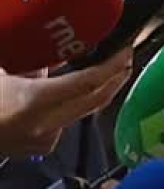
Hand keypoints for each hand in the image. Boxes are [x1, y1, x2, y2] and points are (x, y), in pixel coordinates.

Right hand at [0, 47, 132, 155]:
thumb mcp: (0, 71)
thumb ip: (25, 57)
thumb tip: (48, 42)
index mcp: (32, 102)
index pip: (88, 82)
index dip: (112, 64)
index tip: (125, 47)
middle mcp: (43, 125)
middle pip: (96, 98)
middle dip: (117, 74)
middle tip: (127, 51)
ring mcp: (43, 139)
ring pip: (85, 110)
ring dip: (100, 87)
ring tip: (110, 63)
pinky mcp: (39, 146)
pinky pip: (68, 119)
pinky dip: (76, 100)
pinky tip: (73, 85)